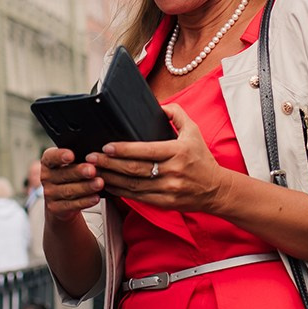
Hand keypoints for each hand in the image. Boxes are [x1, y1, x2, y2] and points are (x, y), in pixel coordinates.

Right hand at [40, 146, 102, 217]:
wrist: (62, 199)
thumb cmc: (70, 175)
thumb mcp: (70, 164)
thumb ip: (79, 158)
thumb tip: (94, 156)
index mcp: (48, 162)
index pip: (51, 157)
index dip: (60, 156)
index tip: (71, 155)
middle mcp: (46, 177)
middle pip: (63, 174)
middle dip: (79, 172)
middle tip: (92, 170)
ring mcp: (49, 194)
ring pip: (69, 191)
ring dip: (85, 187)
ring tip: (99, 183)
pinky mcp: (56, 208)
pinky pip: (72, 205)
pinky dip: (85, 201)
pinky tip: (96, 197)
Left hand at [88, 105, 225, 212]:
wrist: (216, 189)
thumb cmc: (202, 159)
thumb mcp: (193, 131)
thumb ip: (176, 114)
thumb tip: (158, 106)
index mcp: (178, 152)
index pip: (147, 150)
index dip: (124, 149)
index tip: (106, 146)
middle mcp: (173, 172)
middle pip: (135, 169)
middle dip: (110, 163)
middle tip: (91, 158)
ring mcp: (168, 190)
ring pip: (133, 185)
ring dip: (111, 178)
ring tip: (93, 171)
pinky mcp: (165, 203)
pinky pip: (138, 198)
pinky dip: (121, 192)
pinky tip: (109, 185)